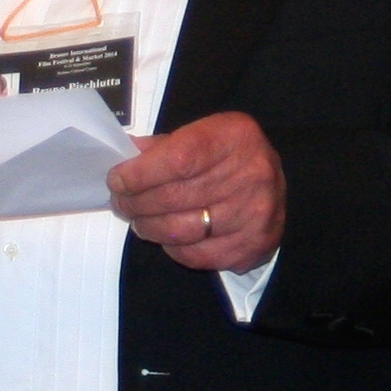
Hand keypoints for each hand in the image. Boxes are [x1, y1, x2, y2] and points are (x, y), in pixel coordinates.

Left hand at [107, 111, 285, 273]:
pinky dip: (174, 249)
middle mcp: (253, 173)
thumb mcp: (203, 135)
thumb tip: (127, 158)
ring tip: (141, 221)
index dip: (140, 174)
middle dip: (136, 202)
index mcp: (236, 137)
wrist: (272, 184)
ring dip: (149, 228)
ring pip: (181, 230)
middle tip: (122, 203)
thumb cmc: (229, 157)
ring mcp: (256, 212)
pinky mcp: (254, 244)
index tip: (117, 180)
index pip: (178, 159)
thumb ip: (165, 146)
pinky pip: (197, 255)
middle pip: (176, 196)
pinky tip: (171, 238)